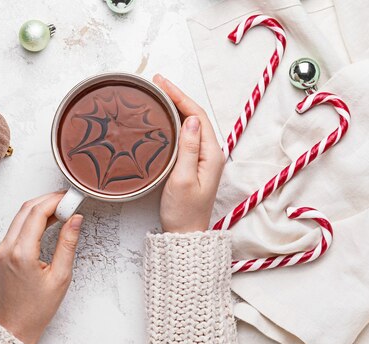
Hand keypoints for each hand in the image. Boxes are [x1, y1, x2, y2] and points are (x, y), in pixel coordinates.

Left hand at [0, 191, 83, 343]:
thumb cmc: (35, 310)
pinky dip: (31, 220)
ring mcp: (0, 250)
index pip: (37, 213)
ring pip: (19, 216)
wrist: (11, 329)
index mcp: (22, 253)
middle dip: (48, 199)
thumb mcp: (60, 277)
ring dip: (40, 208)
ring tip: (62, 209)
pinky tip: (47, 222)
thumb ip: (67, 244)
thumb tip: (75, 220)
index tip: (72, 198)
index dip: (56, 200)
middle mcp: (6, 248)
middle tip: (68, 200)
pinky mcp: (0, 254)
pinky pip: (15, 228)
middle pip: (26, 209)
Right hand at [153, 74, 224, 232]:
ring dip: (176, 108)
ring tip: (158, 95)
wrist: (185, 235)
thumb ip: (188, 148)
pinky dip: (175, 123)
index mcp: (212, 154)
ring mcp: (204, 159)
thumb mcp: (183, 179)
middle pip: (195, 116)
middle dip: (177, 97)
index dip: (179, 96)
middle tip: (156, 83)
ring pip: (191, 125)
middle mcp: (211, 153)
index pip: (197, 115)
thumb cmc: (183, 211)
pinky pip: (187, 136)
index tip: (161, 83)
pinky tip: (163, 119)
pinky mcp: (195, 164)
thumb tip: (190, 119)